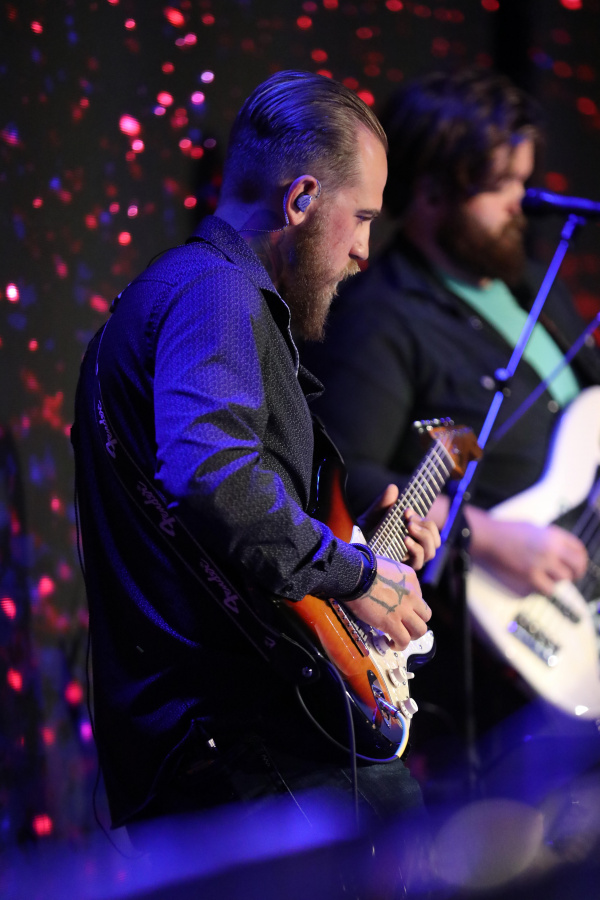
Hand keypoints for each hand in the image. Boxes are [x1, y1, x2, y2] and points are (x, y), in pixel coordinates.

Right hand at [343, 556, 431, 649]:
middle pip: (425, 615)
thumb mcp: (388, 566)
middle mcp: (412, 595)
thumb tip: (389, 589)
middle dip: (416, 622)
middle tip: (405, 626)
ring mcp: (403, 610)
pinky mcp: (392, 622)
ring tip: (400, 638)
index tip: (401, 611)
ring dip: (411, 636)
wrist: (355, 574)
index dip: (411, 607)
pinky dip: (399, 645)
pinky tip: (391, 644)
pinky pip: (404, 640)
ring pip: (420, 630)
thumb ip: (394, 578)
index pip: (419, 598)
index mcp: (411, 579)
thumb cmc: (364, 567)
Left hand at [358, 484, 440, 570]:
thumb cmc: (362, 534)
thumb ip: (383, 503)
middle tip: (409, 519)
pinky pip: (418, 562)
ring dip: (424, 537)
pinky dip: (416, 550)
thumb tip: (393, 488)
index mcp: (411, 536)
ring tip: (409, 527)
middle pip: (435, 541)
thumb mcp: (372, 516)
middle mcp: (412, 550)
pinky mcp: (402, 570)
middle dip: (427, 526)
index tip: (406, 510)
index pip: (429, 529)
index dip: (424, 519)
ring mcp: (408, 561)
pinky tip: (405, 540)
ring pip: (430, 552)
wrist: (349, 551)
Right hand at [471, 516, 587, 596]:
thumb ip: (550, 538)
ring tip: (550, 577)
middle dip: (578, 572)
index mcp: (554, 534)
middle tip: (573, 575)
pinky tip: (540, 584)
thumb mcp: (535, 527)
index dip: (582, 558)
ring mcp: (542, 562)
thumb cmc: (508, 530)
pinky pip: (549, 589)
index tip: (578, 563)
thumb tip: (561, 550)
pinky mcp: (530, 575)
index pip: (579, 548)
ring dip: (559, 579)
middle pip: (578, 564)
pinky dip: (546, 588)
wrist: (490, 537)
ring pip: (564, 578)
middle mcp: (552, 548)